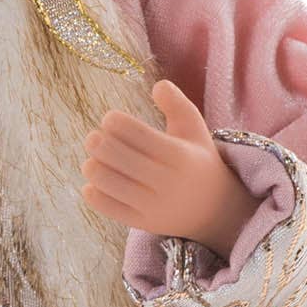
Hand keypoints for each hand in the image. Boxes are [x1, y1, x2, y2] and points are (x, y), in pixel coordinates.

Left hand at [82, 82, 248, 255]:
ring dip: (95, 170)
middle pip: (124, 160)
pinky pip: (113, 209)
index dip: (119, 124)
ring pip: (114, 186)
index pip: (142, 137)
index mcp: (179, 155)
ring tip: (91, 161)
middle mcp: (167, 182)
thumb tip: (157, 84)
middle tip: (92, 138)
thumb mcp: (194, 129)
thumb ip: (176, 104)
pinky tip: (92, 183)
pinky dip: (96, 196)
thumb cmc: (197, 159)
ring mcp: (155, 205)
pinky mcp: (145, 223)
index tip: (108, 118)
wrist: (215, 209)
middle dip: (101, 146)